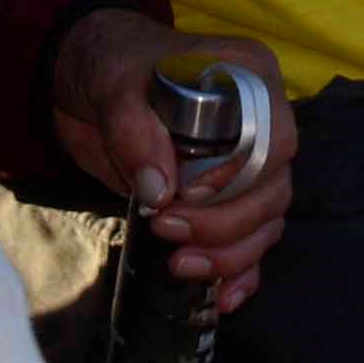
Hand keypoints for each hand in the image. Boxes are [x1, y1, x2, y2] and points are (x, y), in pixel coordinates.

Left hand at [45, 12, 292, 316]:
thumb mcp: (114, 84)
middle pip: (273, 190)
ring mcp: (247, 165)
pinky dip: (240, 273)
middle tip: (167, 230)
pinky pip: (252, 243)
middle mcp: (261, 123)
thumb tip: (160, 191)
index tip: (185, 195)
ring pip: (266, 223)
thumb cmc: (112, 65)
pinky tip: (222, 297)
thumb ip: (135, 129)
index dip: (240, 177)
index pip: (274, 138)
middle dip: (225, 224)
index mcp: (248, 79)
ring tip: (180, 264)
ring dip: (229, 255)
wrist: (89, 82)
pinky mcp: (226, 200)